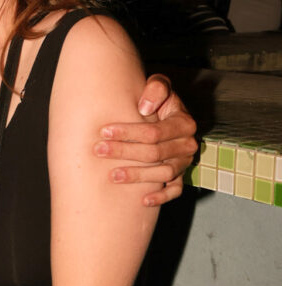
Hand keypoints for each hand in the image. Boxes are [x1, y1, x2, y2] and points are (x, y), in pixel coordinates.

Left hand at [95, 74, 197, 206]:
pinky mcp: (181, 176)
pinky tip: (143, 201)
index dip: (128, 132)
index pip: (154, 132)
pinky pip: (175, 190)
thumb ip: (156, 88)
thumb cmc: (155, 99)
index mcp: (183, 123)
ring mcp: (184, 162)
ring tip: (112, 175)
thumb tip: (144, 108)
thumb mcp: (159, 85)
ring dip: (137, 176)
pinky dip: (161, 196)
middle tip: (98, 151)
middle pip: (154, 153)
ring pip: (163, 173)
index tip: (104, 131)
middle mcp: (187, 144)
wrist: (163, 112)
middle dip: (124, 152)